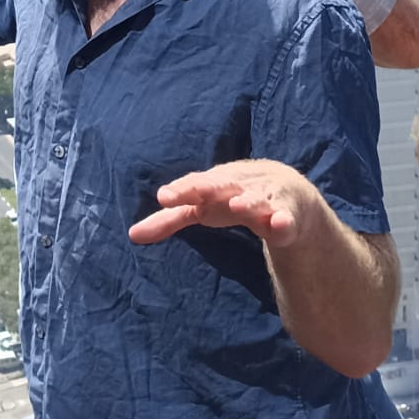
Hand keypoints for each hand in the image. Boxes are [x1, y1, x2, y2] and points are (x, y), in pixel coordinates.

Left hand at [127, 159, 322, 250]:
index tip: (163, 197)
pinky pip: (284, 219)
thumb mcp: (202, 208)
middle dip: (206, 187)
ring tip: (237, 205)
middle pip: (221, 185)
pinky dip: (282, 221)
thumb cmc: (232, 196)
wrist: (285, 190)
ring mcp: (263, 199)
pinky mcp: (286, 215)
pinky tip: (278, 225)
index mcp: (213, 184)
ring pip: (255, 199)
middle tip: (194, 191)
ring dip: (247, 202)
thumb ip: (169, 220)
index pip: (194, 185)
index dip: (180, 190)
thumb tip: (131, 235)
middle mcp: (236, 187)